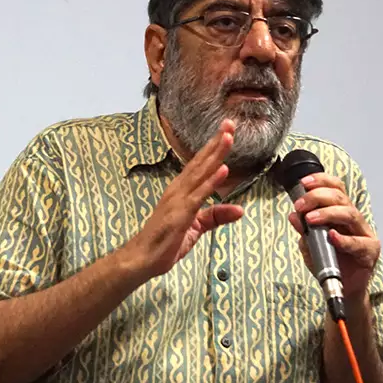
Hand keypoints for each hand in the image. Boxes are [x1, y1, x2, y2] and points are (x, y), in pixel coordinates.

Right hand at [127, 120, 244, 277]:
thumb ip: (216, 216)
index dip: (214, 148)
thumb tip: (240, 209)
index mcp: (181, 191)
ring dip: (214, 155)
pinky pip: (197, 196)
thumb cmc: (165, 242)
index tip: (227, 130)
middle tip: (230, 123)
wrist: (142, 259)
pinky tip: (221, 170)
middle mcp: (178, 190)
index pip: (200, 165)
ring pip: (199, 173)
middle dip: (216, 142)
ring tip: (228, 137)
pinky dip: (210, 182)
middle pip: (200, 162)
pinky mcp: (179, 215)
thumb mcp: (197, 228)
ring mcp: (177, 201)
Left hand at [287, 173, 378, 298]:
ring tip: (310, 219)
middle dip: (317, 197)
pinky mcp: (370, 251)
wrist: (341, 288)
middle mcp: (354, 220)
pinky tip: (332, 236)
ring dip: (327, 213)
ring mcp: (364, 234)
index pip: (336, 188)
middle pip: (341, 198)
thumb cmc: (329, 262)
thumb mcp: (309, 244)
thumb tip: (293, 215)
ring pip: (350, 214)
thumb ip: (303, 230)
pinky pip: (358, 242)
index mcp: (340, 213)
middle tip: (300, 205)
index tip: (303, 183)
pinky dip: (343, 239)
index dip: (321, 181)